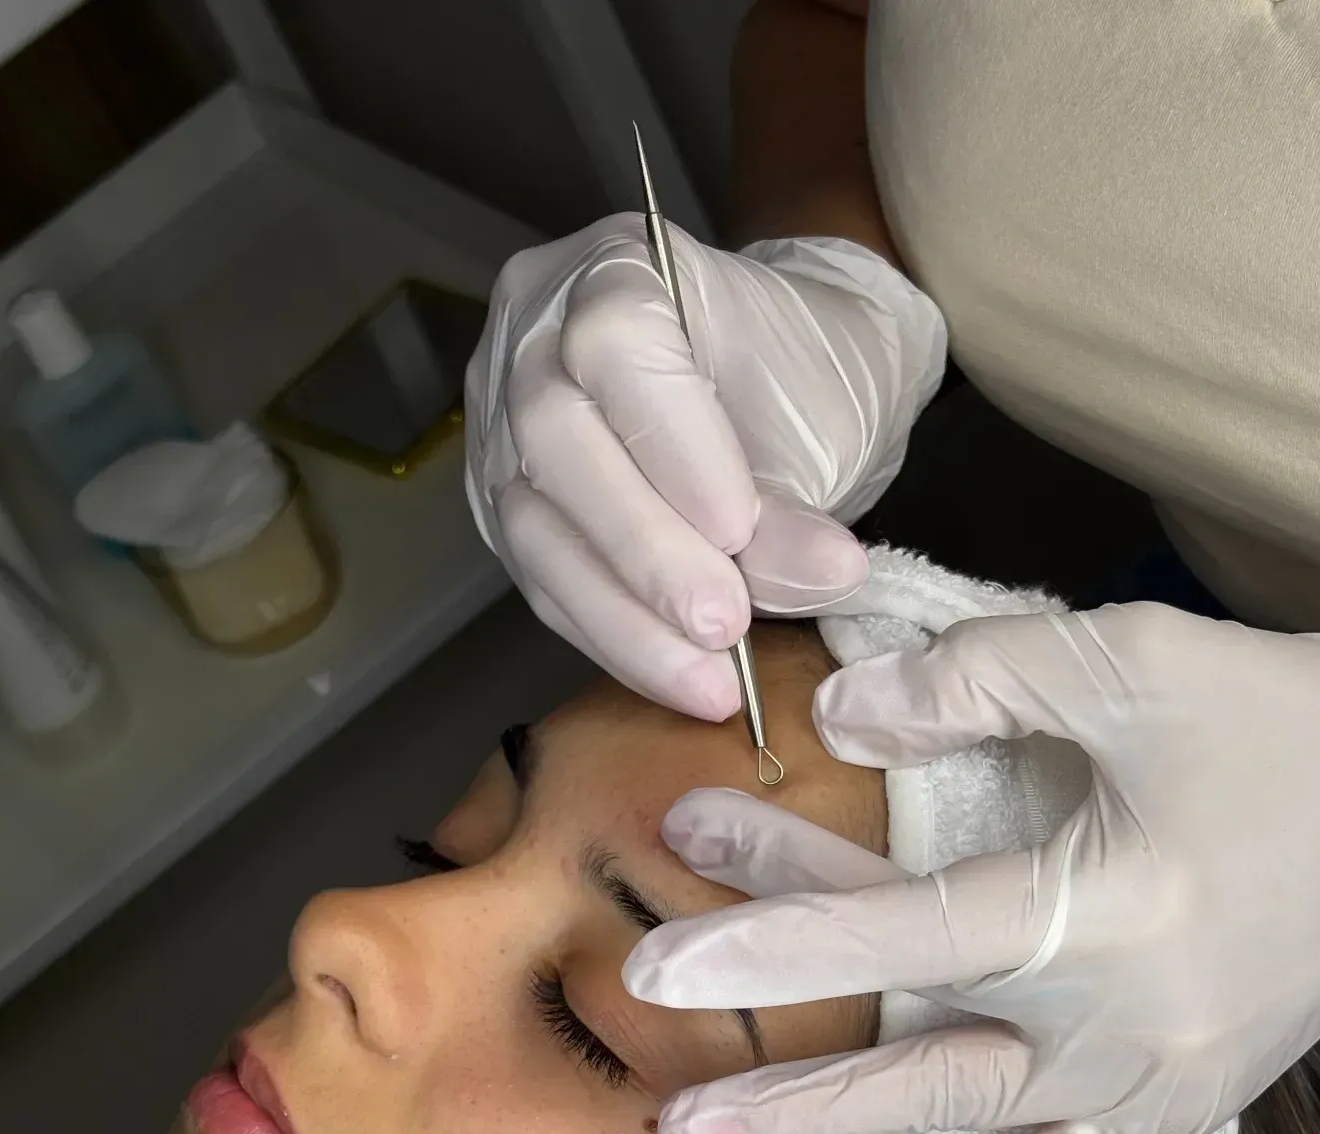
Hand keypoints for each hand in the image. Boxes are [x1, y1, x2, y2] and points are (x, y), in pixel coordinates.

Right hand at [464, 216, 945, 717]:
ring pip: (536, 528)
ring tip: (709, 680)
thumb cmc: (802, 377)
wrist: (787, 385)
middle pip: (557, 442)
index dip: (673, 444)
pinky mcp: (505, 509)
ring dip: (626, 619)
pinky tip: (676, 675)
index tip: (740, 525)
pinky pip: (543, 582)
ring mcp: (500, 424)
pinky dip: (614, 636)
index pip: (614, 345)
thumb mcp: (819, 424)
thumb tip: (808, 585)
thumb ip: (792, 505)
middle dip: (646, 551)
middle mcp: (531, 335)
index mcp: (615, 266)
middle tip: (726, 624)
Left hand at [623, 605, 1319, 1133]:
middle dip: (781, 1069)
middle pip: (918, 1046)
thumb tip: (842, 708)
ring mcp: (1144, 1078)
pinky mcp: (1172, 1109)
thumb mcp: (1139, 662)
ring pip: (961, 1113)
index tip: (661, 960)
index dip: (782, 942)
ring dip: (829, 1129)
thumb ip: (982, 682)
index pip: (911, 929)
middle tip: (653, 1075)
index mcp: (1107, 905)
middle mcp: (1117, 1016)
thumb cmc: (1287, 729)